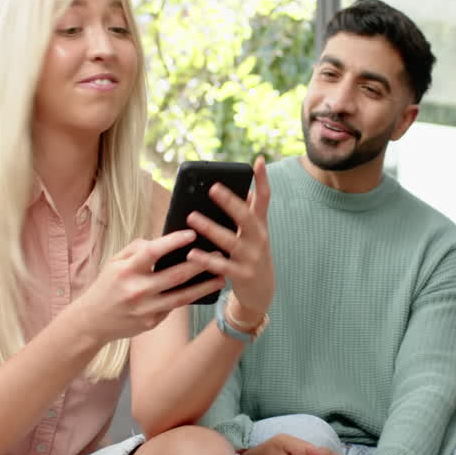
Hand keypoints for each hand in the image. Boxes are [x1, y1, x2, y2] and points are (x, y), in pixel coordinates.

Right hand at [68, 230, 223, 342]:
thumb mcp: (114, 262)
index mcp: (126, 271)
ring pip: (182, 296)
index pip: (153, 252)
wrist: (92, 321)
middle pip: (175, 276)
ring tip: (221, 277)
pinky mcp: (152, 322)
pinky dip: (190, 298)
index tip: (192, 234)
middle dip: (200, 264)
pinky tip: (204, 290)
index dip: (174, 242)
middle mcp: (138, 290)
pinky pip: (175, 307)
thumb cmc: (107, 286)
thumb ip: (137, 248)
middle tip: (220, 254)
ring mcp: (146, 309)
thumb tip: (163, 241)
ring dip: (204, 286)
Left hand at [186, 156, 273, 319]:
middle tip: (212, 188)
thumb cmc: (252, 256)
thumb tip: (242, 188)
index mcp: (260, 225)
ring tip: (191, 217)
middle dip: (230, 202)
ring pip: (230, 241)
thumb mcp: (255, 234)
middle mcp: (259, 239)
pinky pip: (222, 266)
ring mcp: (251, 257)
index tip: (257, 161)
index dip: (262, 180)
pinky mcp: (241, 275)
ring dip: (210, 228)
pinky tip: (192, 253)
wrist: (262, 293)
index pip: (264, 198)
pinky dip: (207, 260)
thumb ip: (248, 212)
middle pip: (246, 217)